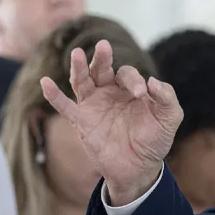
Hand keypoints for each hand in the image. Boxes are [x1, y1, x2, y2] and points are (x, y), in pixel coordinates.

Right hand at [40, 39, 182, 204]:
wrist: (140, 167)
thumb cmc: (154, 140)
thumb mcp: (169, 117)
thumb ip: (167, 97)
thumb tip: (153, 82)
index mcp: (129, 89)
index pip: (127, 74)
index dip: (134, 80)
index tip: (141, 94)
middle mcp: (109, 93)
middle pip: (101, 70)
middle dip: (102, 58)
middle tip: (104, 46)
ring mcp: (94, 106)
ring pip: (82, 82)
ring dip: (79, 68)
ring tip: (77, 54)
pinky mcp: (82, 123)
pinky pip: (65, 107)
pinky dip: (54, 96)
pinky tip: (45, 82)